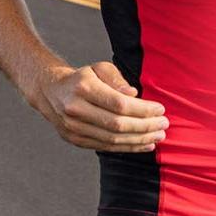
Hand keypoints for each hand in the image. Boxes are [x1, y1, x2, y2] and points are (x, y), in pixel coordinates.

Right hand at [23, 60, 168, 151]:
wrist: (50, 91)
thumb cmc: (82, 78)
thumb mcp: (99, 68)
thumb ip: (117, 79)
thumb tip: (134, 95)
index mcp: (82, 87)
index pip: (119, 104)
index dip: (143, 110)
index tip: (161, 109)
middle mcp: (75, 109)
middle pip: (117, 124)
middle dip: (145, 126)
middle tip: (164, 124)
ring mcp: (73, 127)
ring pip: (112, 139)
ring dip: (139, 140)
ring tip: (158, 136)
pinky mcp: (75, 139)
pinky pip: (106, 147)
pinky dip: (127, 147)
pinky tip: (144, 145)